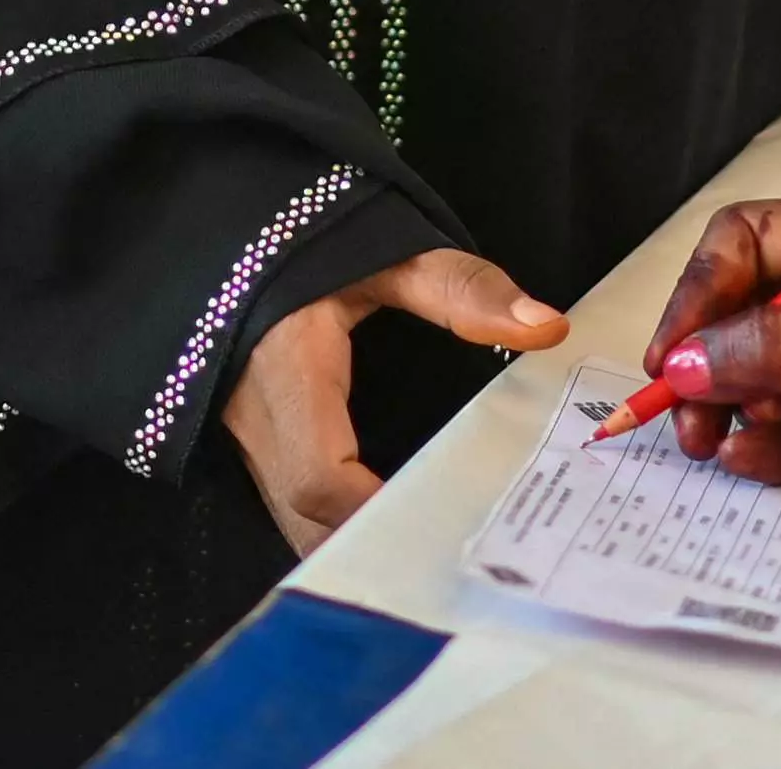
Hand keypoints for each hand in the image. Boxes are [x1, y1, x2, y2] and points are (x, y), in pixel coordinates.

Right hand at [224, 244, 567, 556]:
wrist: (233, 229)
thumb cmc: (309, 240)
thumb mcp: (389, 254)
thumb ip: (462, 288)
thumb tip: (547, 327)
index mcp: (288, 371)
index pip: (317, 474)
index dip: (370, 511)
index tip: (434, 521)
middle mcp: (258, 417)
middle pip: (304, 518)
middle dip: (366, 547)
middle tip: (442, 551)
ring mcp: (247, 432)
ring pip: (290, 518)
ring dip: (346, 541)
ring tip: (421, 546)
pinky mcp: (251, 435)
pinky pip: (286, 499)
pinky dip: (330, 522)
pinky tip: (383, 520)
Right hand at [631, 205, 780, 540]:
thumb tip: (695, 358)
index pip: (753, 241)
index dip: (704, 293)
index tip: (675, 356)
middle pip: (755, 314)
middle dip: (713, 363)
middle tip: (686, 421)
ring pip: (777, 381)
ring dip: (739, 414)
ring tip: (721, 450)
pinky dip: (778, 450)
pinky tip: (758, 464)